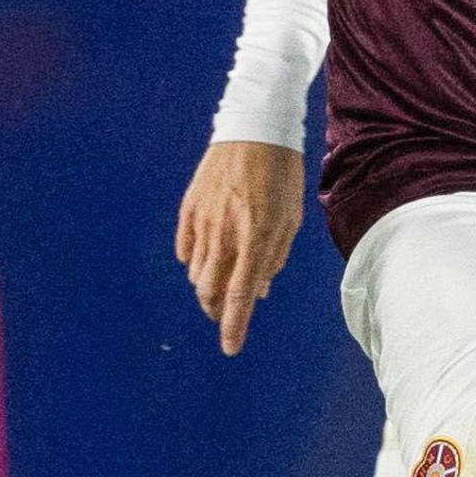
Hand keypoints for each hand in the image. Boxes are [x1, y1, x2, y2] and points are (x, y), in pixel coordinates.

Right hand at [175, 138, 304, 355]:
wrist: (255, 129)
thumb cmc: (281, 174)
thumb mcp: (290, 217)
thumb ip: (274, 257)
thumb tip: (260, 290)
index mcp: (257, 237)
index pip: (241, 294)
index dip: (234, 325)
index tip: (230, 347)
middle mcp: (227, 232)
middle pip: (210, 290)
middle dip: (215, 309)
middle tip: (224, 313)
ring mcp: (204, 219)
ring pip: (196, 272)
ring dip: (206, 288)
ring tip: (219, 284)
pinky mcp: (190, 207)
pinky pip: (185, 248)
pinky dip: (193, 262)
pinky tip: (204, 261)